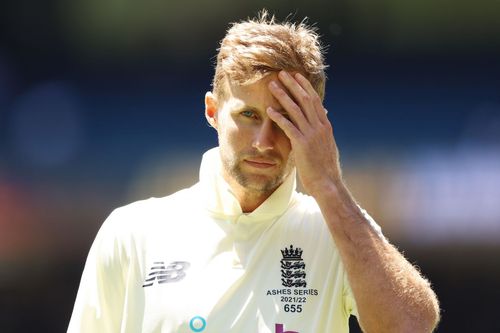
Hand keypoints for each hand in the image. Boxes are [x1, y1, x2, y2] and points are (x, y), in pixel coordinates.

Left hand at [267, 71, 341, 196]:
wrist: (328, 184)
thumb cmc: (325, 168)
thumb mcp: (326, 146)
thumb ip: (322, 133)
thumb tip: (322, 123)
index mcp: (325, 126)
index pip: (315, 101)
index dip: (305, 87)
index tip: (297, 76)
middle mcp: (319, 127)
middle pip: (305, 99)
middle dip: (293, 85)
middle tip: (282, 73)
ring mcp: (311, 135)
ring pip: (296, 109)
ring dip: (283, 95)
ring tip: (272, 85)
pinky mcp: (302, 144)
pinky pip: (288, 127)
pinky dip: (278, 117)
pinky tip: (269, 111)